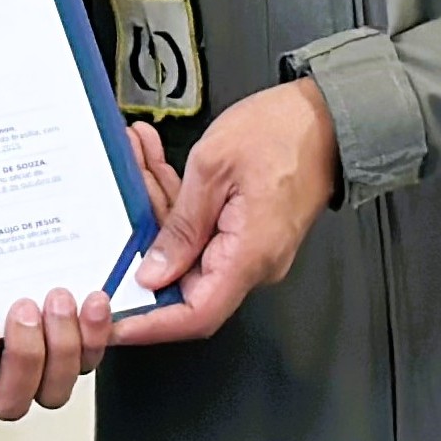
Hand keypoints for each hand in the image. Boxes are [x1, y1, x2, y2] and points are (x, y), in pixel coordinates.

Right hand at [0, 287, 113, 419]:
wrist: (29, 259)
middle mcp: (1, 380)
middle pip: (11, 399)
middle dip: (23, 356)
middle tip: (25, 309)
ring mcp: (41, 374)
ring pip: (53, 390)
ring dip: (61, 345)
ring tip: (58, 300)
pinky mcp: (77, 358)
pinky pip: (89, 360)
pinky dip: (95, 332)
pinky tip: (92, 303)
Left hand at [115, 78, 338, 346]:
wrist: (326, 116)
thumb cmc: (282, 132)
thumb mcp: (214, 167)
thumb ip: (181, 225)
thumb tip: (153, 273)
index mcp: (249, 255)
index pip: (196, 315)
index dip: (151, 324)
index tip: (114, 323)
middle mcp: (254, 262)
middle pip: (181, 277)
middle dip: (141, 239)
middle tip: (117, 198)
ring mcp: (250, 247)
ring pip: (186, 245)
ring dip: (156, 204)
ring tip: (137, 156)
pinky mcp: (246, 230)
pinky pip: (202, 227)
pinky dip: (177, 199)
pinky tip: (156, 162)